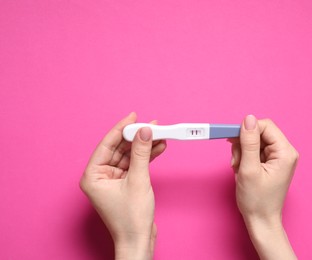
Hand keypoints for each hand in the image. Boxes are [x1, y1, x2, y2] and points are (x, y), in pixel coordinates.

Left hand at [80, 112, 166, 259]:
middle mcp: (100, 177)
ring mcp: (113, 181)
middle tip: (151, 126)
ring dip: (144, 147)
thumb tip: (145, 131)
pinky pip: (135, 165)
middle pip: (119, 149)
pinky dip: (146, 158)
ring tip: (160, 135)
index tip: (133, 116)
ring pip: (129, 156)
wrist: (139, 241)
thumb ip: (141, 153)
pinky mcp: (125, 185)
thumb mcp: (138, 180)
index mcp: (93, 176)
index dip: (121, 128)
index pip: (107, 145)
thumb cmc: (131, 218)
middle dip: (136, 137)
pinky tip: (158, 148)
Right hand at [230, 115, 297, 259]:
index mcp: (285, 152)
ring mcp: (278, 157)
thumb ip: (248, 142)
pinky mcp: (270, 162)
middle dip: (243, 144)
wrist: (260, 220)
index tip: (230, 138)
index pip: (265, 126)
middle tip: (236, 160)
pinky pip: (254, 150)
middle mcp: (284, 152)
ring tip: (239, 168)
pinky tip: (242, 169)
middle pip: (259, 132)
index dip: (246, 129)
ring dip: (242, 152)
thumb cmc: (257, 200)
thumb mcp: (249, 169)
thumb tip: (248, 119)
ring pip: (254, 141)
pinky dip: (244, 158)